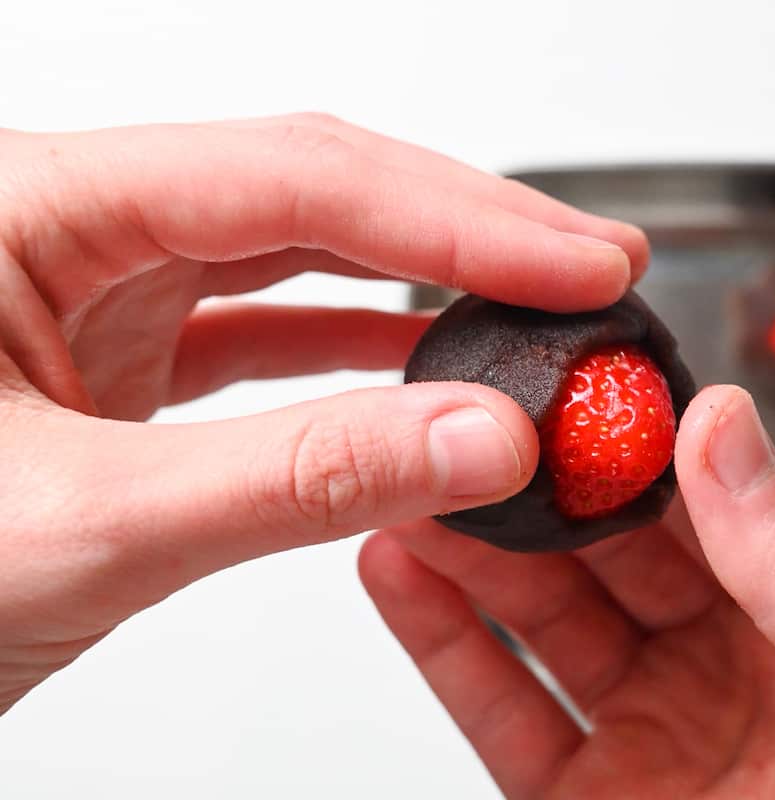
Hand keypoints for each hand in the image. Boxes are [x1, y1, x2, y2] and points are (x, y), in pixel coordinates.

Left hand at [0, 114, 647, 712]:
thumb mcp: (85, 528)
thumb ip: (300, 478)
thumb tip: (479, 441)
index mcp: (25, 210)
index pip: (290, 178)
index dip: (456, 216)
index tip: (577, 257)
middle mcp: (66, 230)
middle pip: (310, 190)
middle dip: (462, 229)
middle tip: (588, 266)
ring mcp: (94, 294)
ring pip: (296, 254)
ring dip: (421, 282)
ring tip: (533, 306)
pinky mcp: (115, 361)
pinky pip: (264, 330)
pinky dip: (359, 350)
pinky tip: (428, 367)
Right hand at [360, 386, 774, 798]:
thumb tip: (728, 429)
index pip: (710, 508)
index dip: (638, 446)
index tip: (574, 396)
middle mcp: (725, 669)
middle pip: (611, 554)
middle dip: (539, 489)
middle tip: (469, 426)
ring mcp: (651, 734)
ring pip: (544, 621)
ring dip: (475, 552)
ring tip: (416, 482)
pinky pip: (504, 716)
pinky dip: (445, 646)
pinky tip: (404, 577)